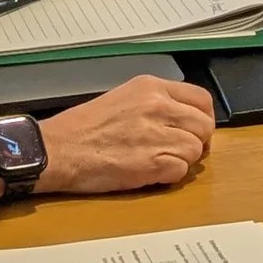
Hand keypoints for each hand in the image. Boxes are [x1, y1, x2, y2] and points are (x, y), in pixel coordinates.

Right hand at [35, 76, 216, 193]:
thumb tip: (182, 118)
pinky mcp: (150, 163)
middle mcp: (157, 106)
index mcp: (151, 87)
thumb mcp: (123, 98)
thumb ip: (156, 103)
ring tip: (160, 161)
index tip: (194, 129)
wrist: (59, 149)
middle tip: (178, 150)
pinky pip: (180, 171)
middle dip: (196, 141)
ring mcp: (155, 134)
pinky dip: (170, 176)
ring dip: (182, 160)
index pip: (202, 99)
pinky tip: (151, 173)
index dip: (202, 118)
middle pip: (204, 126)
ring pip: (195, 150)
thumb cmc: (83, 128)